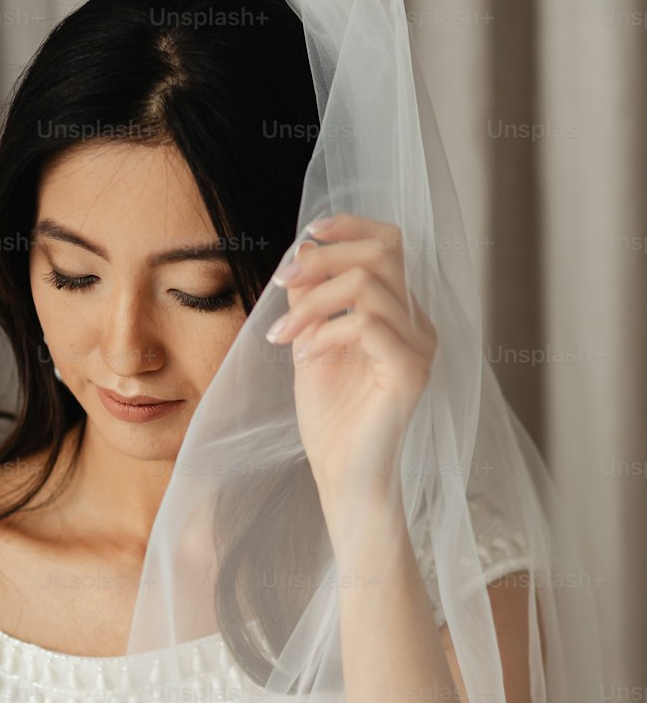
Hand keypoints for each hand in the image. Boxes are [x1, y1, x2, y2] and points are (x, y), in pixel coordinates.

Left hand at [265, 213, 436, 513]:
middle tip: (282, 285)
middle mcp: (418, 324)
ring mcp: (419, 346)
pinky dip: (326, 332)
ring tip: (284, 334)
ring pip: (367, 285)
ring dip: (312, 303)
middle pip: (381, 252)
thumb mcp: (312, 344)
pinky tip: (304, 354)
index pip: (390, 244)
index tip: (307, 235)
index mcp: (400, 314)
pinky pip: (367, 325)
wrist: (342, 475)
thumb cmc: (331, 418)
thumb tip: (306, 250)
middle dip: (323, 261)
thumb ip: (313, 300)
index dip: (351, 227)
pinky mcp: (410, 371)